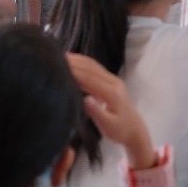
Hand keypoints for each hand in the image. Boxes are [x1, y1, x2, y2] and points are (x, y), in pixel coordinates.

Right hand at [66, 53, 155, 168]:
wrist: (135, 130)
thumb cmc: (120, 130)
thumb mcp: (108, 126)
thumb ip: (97, 113)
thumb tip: (86, 99)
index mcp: (112, 92)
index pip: (90, 79)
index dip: (74, 72)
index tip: (57, 68)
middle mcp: (113, 82)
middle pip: (91, 68)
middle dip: (73, 62)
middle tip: (53, 58)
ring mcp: (113, 80)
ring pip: (93, 65)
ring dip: (77, 59)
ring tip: (59, 56)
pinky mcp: (111, 81)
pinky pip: (95, 68)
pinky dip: (83, 62)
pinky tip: (72, 61)